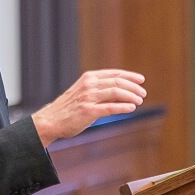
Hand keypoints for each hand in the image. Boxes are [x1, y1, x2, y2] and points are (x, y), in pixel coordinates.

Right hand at [31, 69, 146, 145]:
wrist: (51, 120)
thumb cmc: (69, 108)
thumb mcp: (85, 92)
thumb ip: (102, 90)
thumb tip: (124, 93)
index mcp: (89, 77)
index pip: (115, 74)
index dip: (130, 76)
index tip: (141, 80)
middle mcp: (89, 85)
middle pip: (118, 82)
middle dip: (134, 87)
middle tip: (143, 93)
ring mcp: (88, 97)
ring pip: (116, 93)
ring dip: (131, 96)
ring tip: (139, 100)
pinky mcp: (88, 111)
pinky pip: (110, 108)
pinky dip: (123, 107)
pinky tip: (131, 108)